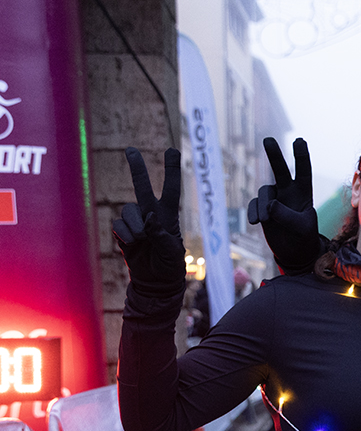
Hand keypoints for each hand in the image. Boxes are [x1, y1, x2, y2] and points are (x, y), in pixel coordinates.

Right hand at [113, 147, 185, 297]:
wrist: (155, 281)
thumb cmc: (170, 265)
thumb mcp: (171, 251)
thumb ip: (161, 234)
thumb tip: (148, 219)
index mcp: (168, 215)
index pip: (171, 189)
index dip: (171, 170)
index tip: (172, 150)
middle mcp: (150, 213)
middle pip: (141, 186)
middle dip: (136, 167)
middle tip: (130, 149)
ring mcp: (135, 222)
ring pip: (128, 210)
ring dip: (135, 226)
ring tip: (142, 241)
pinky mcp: (122, 232)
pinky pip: (118, 225)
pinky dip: (125, 235)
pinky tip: (133, 244)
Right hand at [247, 137, 321, 273]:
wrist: (295, 252)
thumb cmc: (304, 237)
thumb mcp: (301, 228)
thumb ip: (287, 216)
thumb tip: (270, 204)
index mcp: (304, 193)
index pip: (304, 172)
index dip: (301, 156)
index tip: (299, 140)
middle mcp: (288, 192)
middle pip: (281, 171)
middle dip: (275, 155)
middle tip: (268, 139)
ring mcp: (274, 200)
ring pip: (264, 192)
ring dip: (264, 205)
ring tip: (265, 220)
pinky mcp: (262, 209)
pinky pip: (255, 205)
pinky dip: (254, 212)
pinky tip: (256, 223)